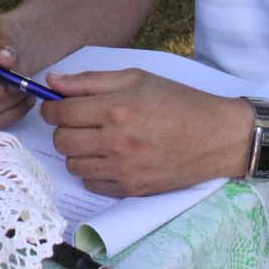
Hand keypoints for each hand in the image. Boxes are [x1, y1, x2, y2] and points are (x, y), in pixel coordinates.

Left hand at [40, 69, 253, 195]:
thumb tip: (52, 82)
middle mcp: (116, 142)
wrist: (216, 136)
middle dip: (63, 128)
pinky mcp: (132, 189)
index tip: (58, 105)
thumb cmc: (178, 101)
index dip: (52, 107)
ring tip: (96, 139)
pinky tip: (109, 157)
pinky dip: (93, 171)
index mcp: (116, 109)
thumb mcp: (136, 78)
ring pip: (73, 164)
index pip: (60, 112)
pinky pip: (91, 184)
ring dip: (77, 150)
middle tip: (79, 121)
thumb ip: (90, 80)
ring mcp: (123, 170)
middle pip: (61, 140)